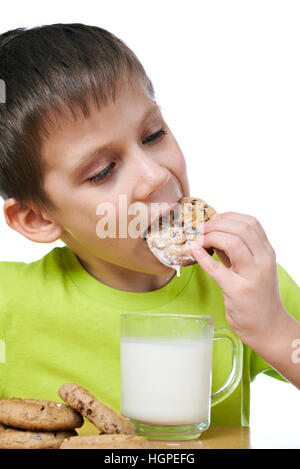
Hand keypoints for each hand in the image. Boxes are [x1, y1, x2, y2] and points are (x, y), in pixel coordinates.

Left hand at [190, 212, 285, 346]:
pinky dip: (201, 256)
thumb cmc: (258, 295)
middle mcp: (263, 261)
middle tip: (202, 229)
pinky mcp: (237, 291)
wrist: (268, 326)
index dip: (229, 217)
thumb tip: (214, 233)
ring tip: (198, 239)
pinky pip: (216, 268)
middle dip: (217, 224)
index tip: (214, 220)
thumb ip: (237, 251)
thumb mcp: (253, 268)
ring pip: (232, 242)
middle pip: (241, 228)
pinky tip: (194, 250)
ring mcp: (252, 276)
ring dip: (210, 236)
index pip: (251, 223)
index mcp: (267, 253)